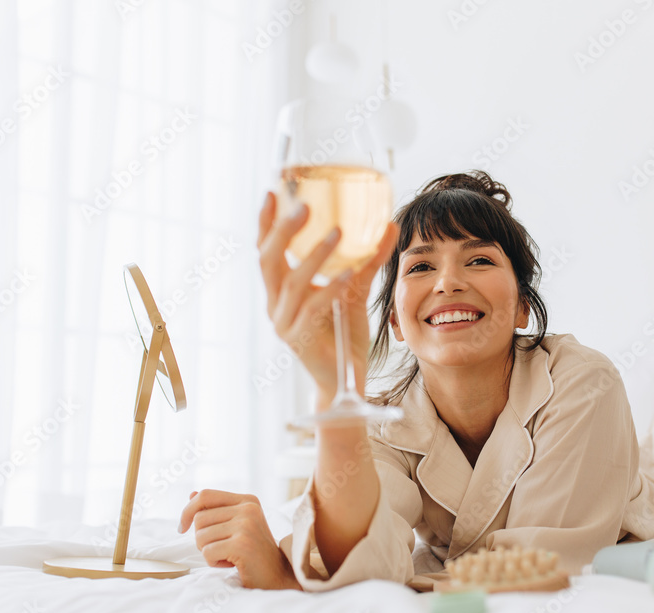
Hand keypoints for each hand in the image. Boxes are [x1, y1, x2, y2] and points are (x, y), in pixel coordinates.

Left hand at [179, 489, 301, 589]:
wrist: (277, 576)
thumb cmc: (253, 552)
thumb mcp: (237, 525)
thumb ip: (216, 510)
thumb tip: (192, 494)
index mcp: (247, 501)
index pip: (205, 495)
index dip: (187, 510)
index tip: (182, 528)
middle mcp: (248, 509)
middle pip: (199, 518)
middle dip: (202, 539)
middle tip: (222, 548)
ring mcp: (246, 525)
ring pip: (200, 536)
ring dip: (209, 552)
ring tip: (229, 556)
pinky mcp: (242, 544)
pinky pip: (207, 552)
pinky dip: (214, 562)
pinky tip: (232, 564)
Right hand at [256, 192, 397, 401]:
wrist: (344, 379)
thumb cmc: (343, 333)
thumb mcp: (354, 290)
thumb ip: (367, 259)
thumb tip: (388, 225)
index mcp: (280, 290)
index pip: (265, 249)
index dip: (266, 222)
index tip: (273, 192)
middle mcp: (275, 304)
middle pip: (268, 259)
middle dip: (283, 230)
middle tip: (305, 207)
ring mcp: (285, 322)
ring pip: (293, 281)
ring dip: (315, 255)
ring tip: (337, 233)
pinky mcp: (300, 339)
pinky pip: (313, 307)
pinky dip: (330, 288)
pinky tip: (347, 274)